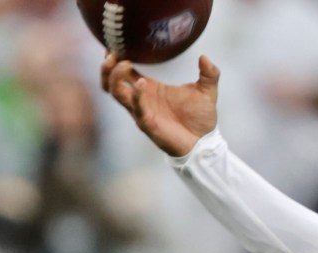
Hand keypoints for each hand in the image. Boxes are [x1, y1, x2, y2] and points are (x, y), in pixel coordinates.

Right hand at [101, 53, 218, 157]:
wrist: (204, 142)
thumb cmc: (201, 118)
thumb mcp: (207, 90)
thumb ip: (209, 72)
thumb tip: (205, 57)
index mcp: (150, 89)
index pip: (125, 73)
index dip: (116, 60)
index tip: (114, 45)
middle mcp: (141, 99)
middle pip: (112, 83)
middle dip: (108, 68)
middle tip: (112, 53)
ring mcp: (142, 112)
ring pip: (117, 94)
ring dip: (116, 78)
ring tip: (124, 64)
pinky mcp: (148, 124)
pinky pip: (136, 109)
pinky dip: (136, 96)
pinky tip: (142, 83)